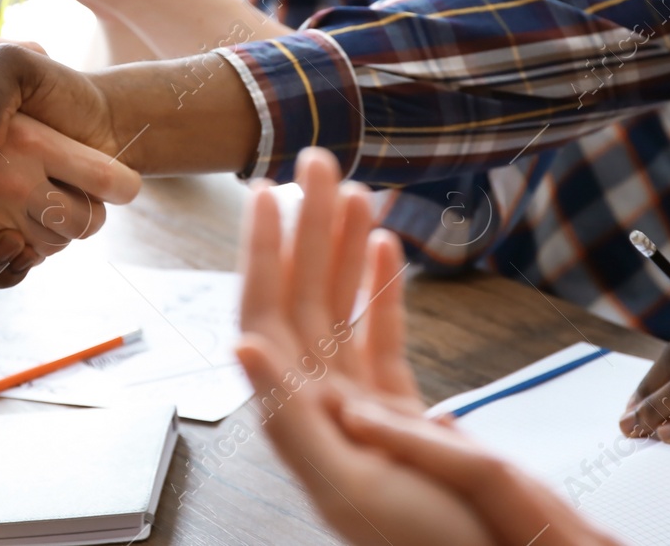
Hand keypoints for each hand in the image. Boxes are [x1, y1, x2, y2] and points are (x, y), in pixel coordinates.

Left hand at [237, 148, 618, 545]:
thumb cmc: (428, 542)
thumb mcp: (348, 484)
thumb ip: (288, 415)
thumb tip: (241, 343)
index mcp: (298, 417)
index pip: (266, 314)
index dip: (264, 250)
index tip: (267, 190)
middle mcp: (318, 404)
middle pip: (302, 297)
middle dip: (306, 227)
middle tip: (317, 162)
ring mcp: (358, 404)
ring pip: (341, 308)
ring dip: (342, 247)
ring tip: (353, 189)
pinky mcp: (396, 412)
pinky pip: (380, 336)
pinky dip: (381, 289)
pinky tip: (385, 247)